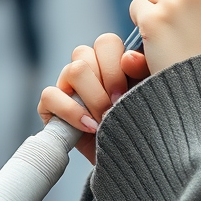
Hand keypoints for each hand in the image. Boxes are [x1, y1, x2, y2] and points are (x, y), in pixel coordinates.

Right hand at [38, 33, 150, 163]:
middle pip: (84, 53)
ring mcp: (68, 86)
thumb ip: (142, 68)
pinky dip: (70, 111)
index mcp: (112, 60)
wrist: (130, 158)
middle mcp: (88, 68)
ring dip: (92, 97)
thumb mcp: (149, 91)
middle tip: (116, 104)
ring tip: (104, 118)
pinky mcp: (50, 106)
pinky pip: (50, 95)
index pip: (106, 42)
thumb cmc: (142, 121)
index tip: (125, 92)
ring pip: (72, 70)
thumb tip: (128, 57)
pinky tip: (89, 127)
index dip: (114, 66)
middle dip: (104, 82)